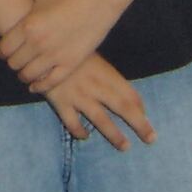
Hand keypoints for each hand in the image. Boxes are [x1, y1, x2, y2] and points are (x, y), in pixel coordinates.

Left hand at [0, 0, 121, 93]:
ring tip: (26, 71)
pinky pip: (48, 83)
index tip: (6, 51)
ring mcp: (53, 56)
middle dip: (14, 62)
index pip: (3, 49)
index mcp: (27, 26)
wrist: (98, 2)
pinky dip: (39, 86)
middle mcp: (37, 43)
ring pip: (28, 75)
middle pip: (14, 63)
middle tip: (17, 60)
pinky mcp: (69, 65)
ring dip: (24, 75)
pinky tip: (36, 85)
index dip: (3, 51)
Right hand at [41, 52, 155, 150]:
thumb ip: (104, 71)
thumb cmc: (68, 47)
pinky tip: (84, 136)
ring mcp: (78, 94)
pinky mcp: (60, 101)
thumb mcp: (90, 53)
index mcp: (105, 72)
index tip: (146, 116)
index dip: (140, 105)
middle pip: (123, 107)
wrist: (40, 45)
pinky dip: (79, 131)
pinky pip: (72, 121)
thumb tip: (116, 87)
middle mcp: (95, 85)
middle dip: (139, 124)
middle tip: (151, 139)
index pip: (128, 91)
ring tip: (125, 146)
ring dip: (114, 134)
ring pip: (100, 119)